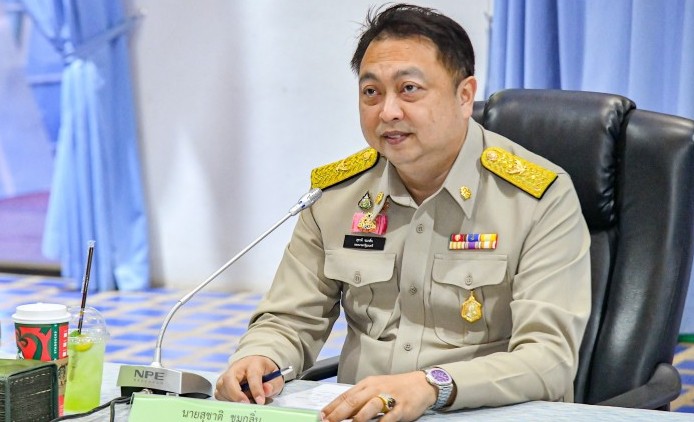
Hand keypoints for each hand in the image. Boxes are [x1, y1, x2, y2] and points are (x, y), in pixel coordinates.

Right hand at [214, 356, 283, 404]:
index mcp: (253, 364)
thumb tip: (267, 390)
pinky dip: (226, 400)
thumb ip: (273, 384)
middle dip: (236, 394)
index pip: (253, 376)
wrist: (256, 364)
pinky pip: (219, 393)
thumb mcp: (275, 376)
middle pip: (229, 379)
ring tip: (245, 401)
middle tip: (246, 404)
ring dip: (231, 398)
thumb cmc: (265, 372)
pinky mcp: (222, 382)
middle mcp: (237, 367)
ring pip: (221, 387)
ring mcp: (227, 374)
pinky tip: (237, 402)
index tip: (260, 401)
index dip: (256, 390)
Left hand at [321, 371, 435, 421]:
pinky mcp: (402, 407)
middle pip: (354, 401)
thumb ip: (359, 399)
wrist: (420, 384)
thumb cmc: (393, 388)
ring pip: (370, 406)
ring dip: (358, 418)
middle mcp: (375, 389)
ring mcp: (389, 397)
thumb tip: (340, 412)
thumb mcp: (374, 388)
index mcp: (366, 384)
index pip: (345, 396)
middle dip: (339, 414)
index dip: (332, 407)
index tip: (321, 417)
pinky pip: (390, 416)